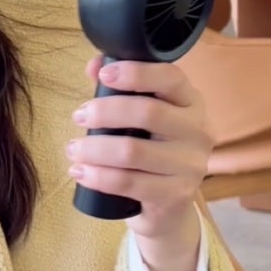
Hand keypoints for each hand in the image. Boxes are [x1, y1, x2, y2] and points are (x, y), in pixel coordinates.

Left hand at [66, 56, 212, 246]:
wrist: (169, 207)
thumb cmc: (151, 150)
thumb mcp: (141, 119)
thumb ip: (119, 89)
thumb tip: (94, 64)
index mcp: (191, 103)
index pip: (171, 78)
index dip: (136, 73)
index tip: (105, 75)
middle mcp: (198, 131)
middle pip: (148, 112)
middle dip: (105, 112)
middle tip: (79, 116)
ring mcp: (191, 166)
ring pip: (133, 151)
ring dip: (94, 149)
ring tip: (73, 149)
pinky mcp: (177, 195)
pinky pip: (129, 183)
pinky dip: (98, 176)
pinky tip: (80, 172)